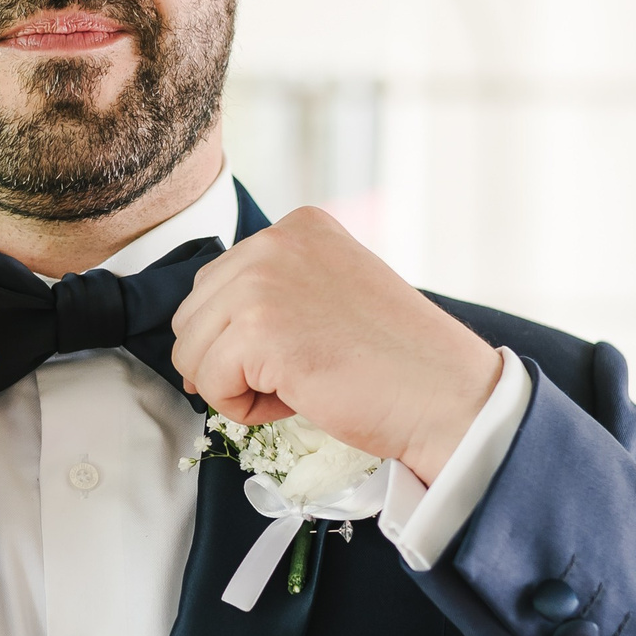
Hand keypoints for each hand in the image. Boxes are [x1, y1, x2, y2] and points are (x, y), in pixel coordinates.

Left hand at [169, 207, 502, 485]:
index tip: (301, 348)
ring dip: (235, 386)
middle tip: (298, 373)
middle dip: (230, 360)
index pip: (216, 284)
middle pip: (192, 315)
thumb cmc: (395, 360)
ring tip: (298, 385)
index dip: (243, 336)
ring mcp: (262, 282)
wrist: (445, 396)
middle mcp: (275, 241)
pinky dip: (242, 409)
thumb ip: (276, 289)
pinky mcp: (257, 330)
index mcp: (297, 227)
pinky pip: (208, 383)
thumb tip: (202, 327)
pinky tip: (297, 398)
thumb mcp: (331, 292)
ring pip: (191, 351)